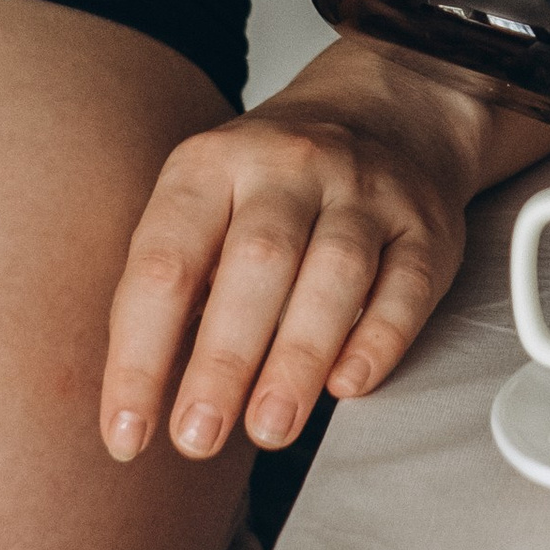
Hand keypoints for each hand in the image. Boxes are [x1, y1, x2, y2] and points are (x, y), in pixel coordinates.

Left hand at [99, 54, 488, 461]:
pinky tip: (349, 386)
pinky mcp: (424, 226)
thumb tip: (136, 398)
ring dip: (298, 359)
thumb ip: (174, 285)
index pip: (165, 262)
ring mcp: (364, 192)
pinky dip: (378, 340)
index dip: (138, 354)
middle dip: (222, 360)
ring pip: (334, 273)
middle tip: (196, 439)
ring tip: (268, 429)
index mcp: (212, 164)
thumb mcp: (203, 202)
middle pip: (254, 263)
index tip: (125, 433)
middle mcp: (289, 167)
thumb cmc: (269, 184)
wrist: (383, 111)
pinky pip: (406, 284)